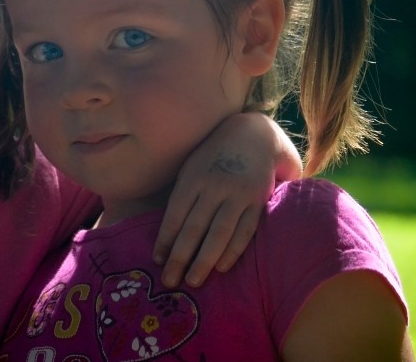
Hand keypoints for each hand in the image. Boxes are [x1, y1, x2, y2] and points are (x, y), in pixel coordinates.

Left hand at [154, 112, 300, 287]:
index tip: (158, 260)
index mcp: (193, 177)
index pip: (175, 214)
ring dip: (205, 260)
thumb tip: (165, 229)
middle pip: (194, 228)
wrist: (254, 133)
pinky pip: (245, 231)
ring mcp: (237, 194)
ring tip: (194, 280)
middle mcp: (214, 186)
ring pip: (219, 233)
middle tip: (170, 281)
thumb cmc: (213, 154)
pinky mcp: (257, 201)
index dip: (166, 239)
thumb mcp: (191, 165)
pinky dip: (233, 251)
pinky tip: (222, 267)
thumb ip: (182, 194)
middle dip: (180, 257)